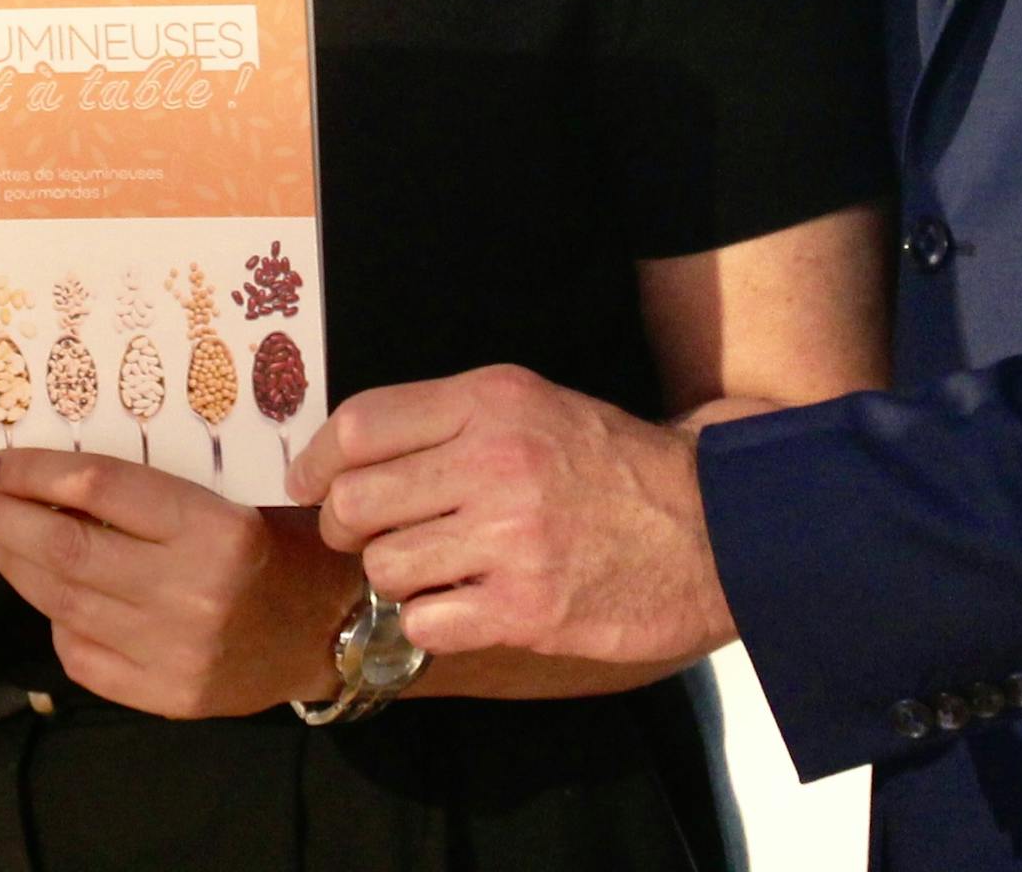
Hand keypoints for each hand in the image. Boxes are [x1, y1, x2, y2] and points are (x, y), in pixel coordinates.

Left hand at [0, 449, 365, 717]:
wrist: (333, 631)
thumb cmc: (282, 542)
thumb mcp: (231, 494)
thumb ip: (154, 489)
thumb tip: (51, 472)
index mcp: (216, 528)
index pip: (100, 488)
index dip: (36, 472)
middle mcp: (191, 593)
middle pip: (63, 550)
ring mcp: (173, 653)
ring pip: (60, 602)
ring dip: (12, 564)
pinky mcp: (164, 697)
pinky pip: (80, 653)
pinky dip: (54, 616)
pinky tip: (46, 589)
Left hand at [290, 366, 734, 668]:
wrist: (711, 529)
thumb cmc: (610, 466)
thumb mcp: (533, 406)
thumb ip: (447, 420)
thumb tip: (343, 455)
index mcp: (491, 399)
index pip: (358, 426)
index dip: (316, 462)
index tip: (310, 484)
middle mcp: (495, 460)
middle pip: (356, 501)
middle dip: (346, 527)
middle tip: (366, 538)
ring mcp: (511, 537)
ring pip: (385, 568)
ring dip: (397, 577)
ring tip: (436, 569)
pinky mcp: (527, 609)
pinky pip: (426, 622)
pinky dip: (434, 620)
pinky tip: (467, 604)